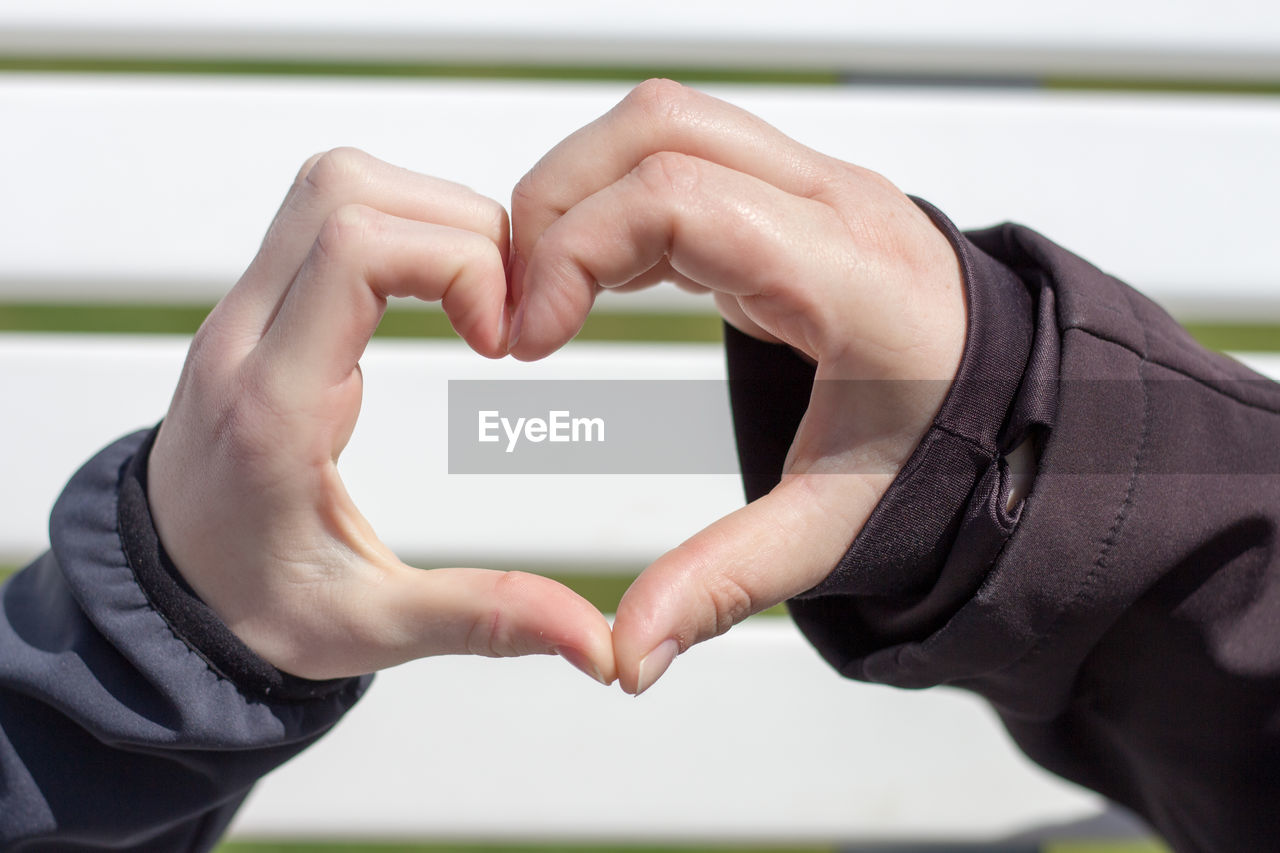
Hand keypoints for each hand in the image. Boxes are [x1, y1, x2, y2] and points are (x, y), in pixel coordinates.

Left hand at [148, 149, 614, 683]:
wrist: (162, 597)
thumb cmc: (249, 608)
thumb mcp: (372, 628)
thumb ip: (486, 619)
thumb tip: (598, 641)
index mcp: (271, 408)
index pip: (353, 251)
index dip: (458, 265)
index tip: (500, 339)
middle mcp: (246, 340)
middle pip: (345, 190)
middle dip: (458, 228)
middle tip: (505, 311)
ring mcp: (246, 314)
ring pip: (334, 184)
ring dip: (429, 216)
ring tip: (481, 297)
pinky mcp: (263, 306)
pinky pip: (330, 215)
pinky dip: (404, 228)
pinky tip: (444, 295)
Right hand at [509, 80, 966, 693]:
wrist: (1021, 406)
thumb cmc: (944, 455)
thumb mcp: (835, 529)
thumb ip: (725, 584)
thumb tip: (627, 653)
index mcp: (850, 279)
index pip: (680, 200)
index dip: (575, 253)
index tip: (527, 341)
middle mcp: (835, 207)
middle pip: (658, 130)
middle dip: (555, 205)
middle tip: (517, 308)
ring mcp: (816, 187)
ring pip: (663, 124)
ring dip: (580, 190)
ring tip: (544, 288)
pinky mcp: (792, 195)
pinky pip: (681, 155)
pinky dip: (616, 200)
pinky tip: (592, 277)